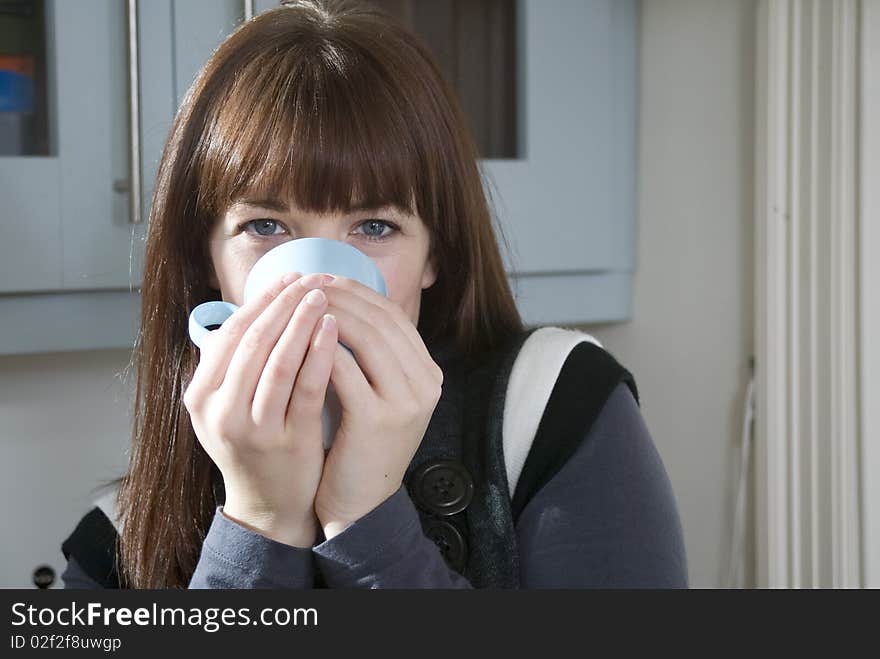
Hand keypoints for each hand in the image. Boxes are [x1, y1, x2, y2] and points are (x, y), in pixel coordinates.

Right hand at [182, 272, 336, 547]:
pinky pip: (305, 386)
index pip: (231, 333)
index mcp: (200, 395)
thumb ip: (234, 363)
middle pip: (253, 340)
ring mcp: (252, 427)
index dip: (262, 300)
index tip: (288, 278)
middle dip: (285, 302)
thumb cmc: (255, 445)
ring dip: (302, 320)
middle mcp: (219, 410)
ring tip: (323, 294)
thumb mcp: (229, 405)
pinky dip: (319, 352)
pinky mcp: (287, 439)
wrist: (269, 505)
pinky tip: (333, 329)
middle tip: (311, 278)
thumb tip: (256, 305)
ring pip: (277, 359)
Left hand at [314, 277, 443, 538]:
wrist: (361, 503)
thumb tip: (338, 301)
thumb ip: (371, 356)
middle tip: (305, 283)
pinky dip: (320, 349)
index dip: (357, 291)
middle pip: (381, 320)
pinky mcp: (379, 419)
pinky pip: (345, 369)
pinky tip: (297, 339)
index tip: (323, 279)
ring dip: (328, 314)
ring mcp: (407, 402)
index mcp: (428, 373)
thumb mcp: (378, 395)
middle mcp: (426, 384)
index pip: (393, 315)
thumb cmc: (359, 444)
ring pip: (366, 338)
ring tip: (298, 305)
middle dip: (340, 295)